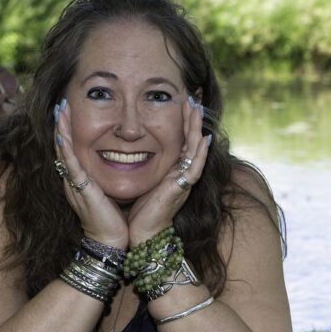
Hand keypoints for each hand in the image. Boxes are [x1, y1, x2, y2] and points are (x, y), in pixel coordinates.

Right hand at [55, 98, 129, 248]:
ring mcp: (74, 184)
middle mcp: (73, 179)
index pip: (72, 149)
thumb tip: (121, 161)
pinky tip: (62, 135)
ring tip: (59, 110)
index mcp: (81, 179)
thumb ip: (107, 177)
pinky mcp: (80, 189)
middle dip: (62, 124)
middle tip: (61, 103)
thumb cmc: (113, 219)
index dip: (69, 130)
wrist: (110, 242)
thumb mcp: (109, 191)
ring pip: (63, 151)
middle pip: (64, 146)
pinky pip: (70, 165)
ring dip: (61, 129)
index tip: (69, 111)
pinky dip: (65, 149)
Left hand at [126, 96, 210, 244]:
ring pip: (196, 149)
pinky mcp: (182, 188)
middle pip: (191, 140)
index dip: (182, 121)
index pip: (180, 140)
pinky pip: (195, 167)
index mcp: (172, 169)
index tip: (181, 102)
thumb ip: (142, 165)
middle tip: (192, 98)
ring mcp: (184, 180)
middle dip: (191, 119)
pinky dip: (200, 153)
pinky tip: (203, 139)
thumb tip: (127, 147)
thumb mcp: (142, 180)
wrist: (142, 232)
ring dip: (196, 129)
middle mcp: (181, 172)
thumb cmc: (139, 210)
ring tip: (196, 110)